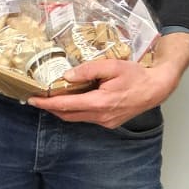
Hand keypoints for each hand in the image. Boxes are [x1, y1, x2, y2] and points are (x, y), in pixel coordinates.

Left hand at [29, 56, 178, 128]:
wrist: (156, 88)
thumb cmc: (136, 75)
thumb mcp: (112, 66)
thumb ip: (88, 69)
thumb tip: (67, 76)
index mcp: (100, 102)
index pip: (66, 105)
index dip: (46, 103)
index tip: (32, 100)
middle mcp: (101, 116)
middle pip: (67, 115)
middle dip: (50, 108)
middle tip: (37, 99)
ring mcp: (106, 121)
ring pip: (76, 118)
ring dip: (63, 110)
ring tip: (52, 98)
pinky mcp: (110, 123)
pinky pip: (87, 118)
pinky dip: (76, 111)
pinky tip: (74, 101)